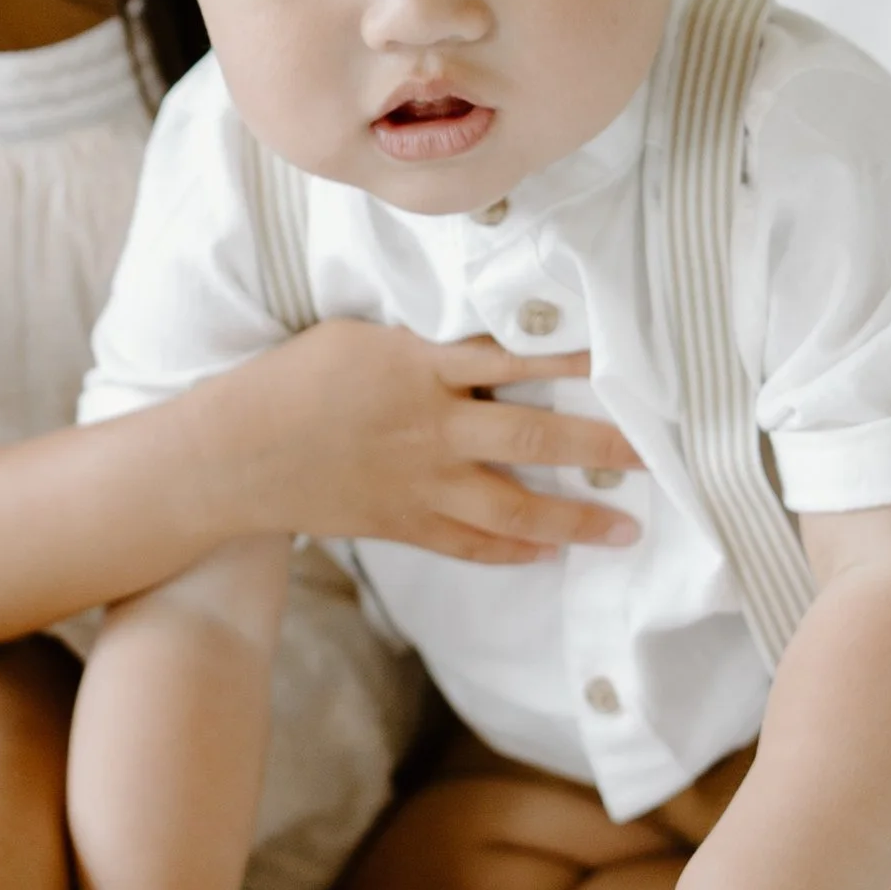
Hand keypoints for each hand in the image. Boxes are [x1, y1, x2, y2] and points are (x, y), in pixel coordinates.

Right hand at [226, 321, 644, 565]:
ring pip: (513, 503)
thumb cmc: (291, 382)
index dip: (573, 359)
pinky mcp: (403, 523)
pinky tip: (548, 550)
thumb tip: (478, 346)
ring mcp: (420, 483)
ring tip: (624, 527)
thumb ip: (422, 346)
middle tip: (655, 454)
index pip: (513, 359)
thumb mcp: (358, 339)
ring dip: (574, 516)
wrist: (235, 454)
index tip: (624, 361)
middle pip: (533, 433)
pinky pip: (471, 543)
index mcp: (420, 369)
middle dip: (600, 444)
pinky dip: (513, 549)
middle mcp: (432, 428)